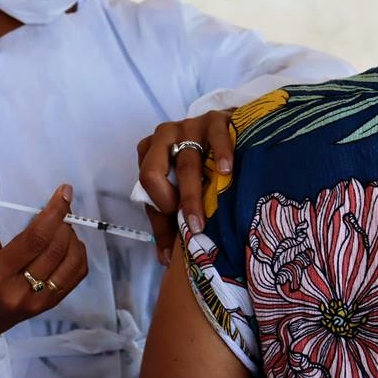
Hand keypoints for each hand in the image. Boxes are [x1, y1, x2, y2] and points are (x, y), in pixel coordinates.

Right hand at [0, 166, 88, 339]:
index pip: (35, 239)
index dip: (54, 212)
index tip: (64, 192)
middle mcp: (19, 291)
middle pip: (56, 249)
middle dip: (63, 222)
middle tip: (60, 208)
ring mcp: (38, 302)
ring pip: (71, 262)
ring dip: (72, 237)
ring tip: (61, 227)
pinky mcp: (50, 306)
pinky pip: (77, 275)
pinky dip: (78, 254)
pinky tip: (66, 245)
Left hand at [137, 110, 234, 265]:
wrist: (233, 131)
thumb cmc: (203, 166)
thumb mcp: (181, 190)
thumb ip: (169, 220)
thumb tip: (166, 260)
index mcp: (149, 151)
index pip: (143, 183)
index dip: (157, 208)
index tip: (177, 231)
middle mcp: (164, 135)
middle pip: (152, 170)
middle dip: (169, 203)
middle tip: (189, 226)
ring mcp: (190, 125)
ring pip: (186, 161)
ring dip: (193, 194)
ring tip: (203, 219)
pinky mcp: (217, 118)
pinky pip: (216, 136)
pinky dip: (221, 155)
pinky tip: (227, 172)